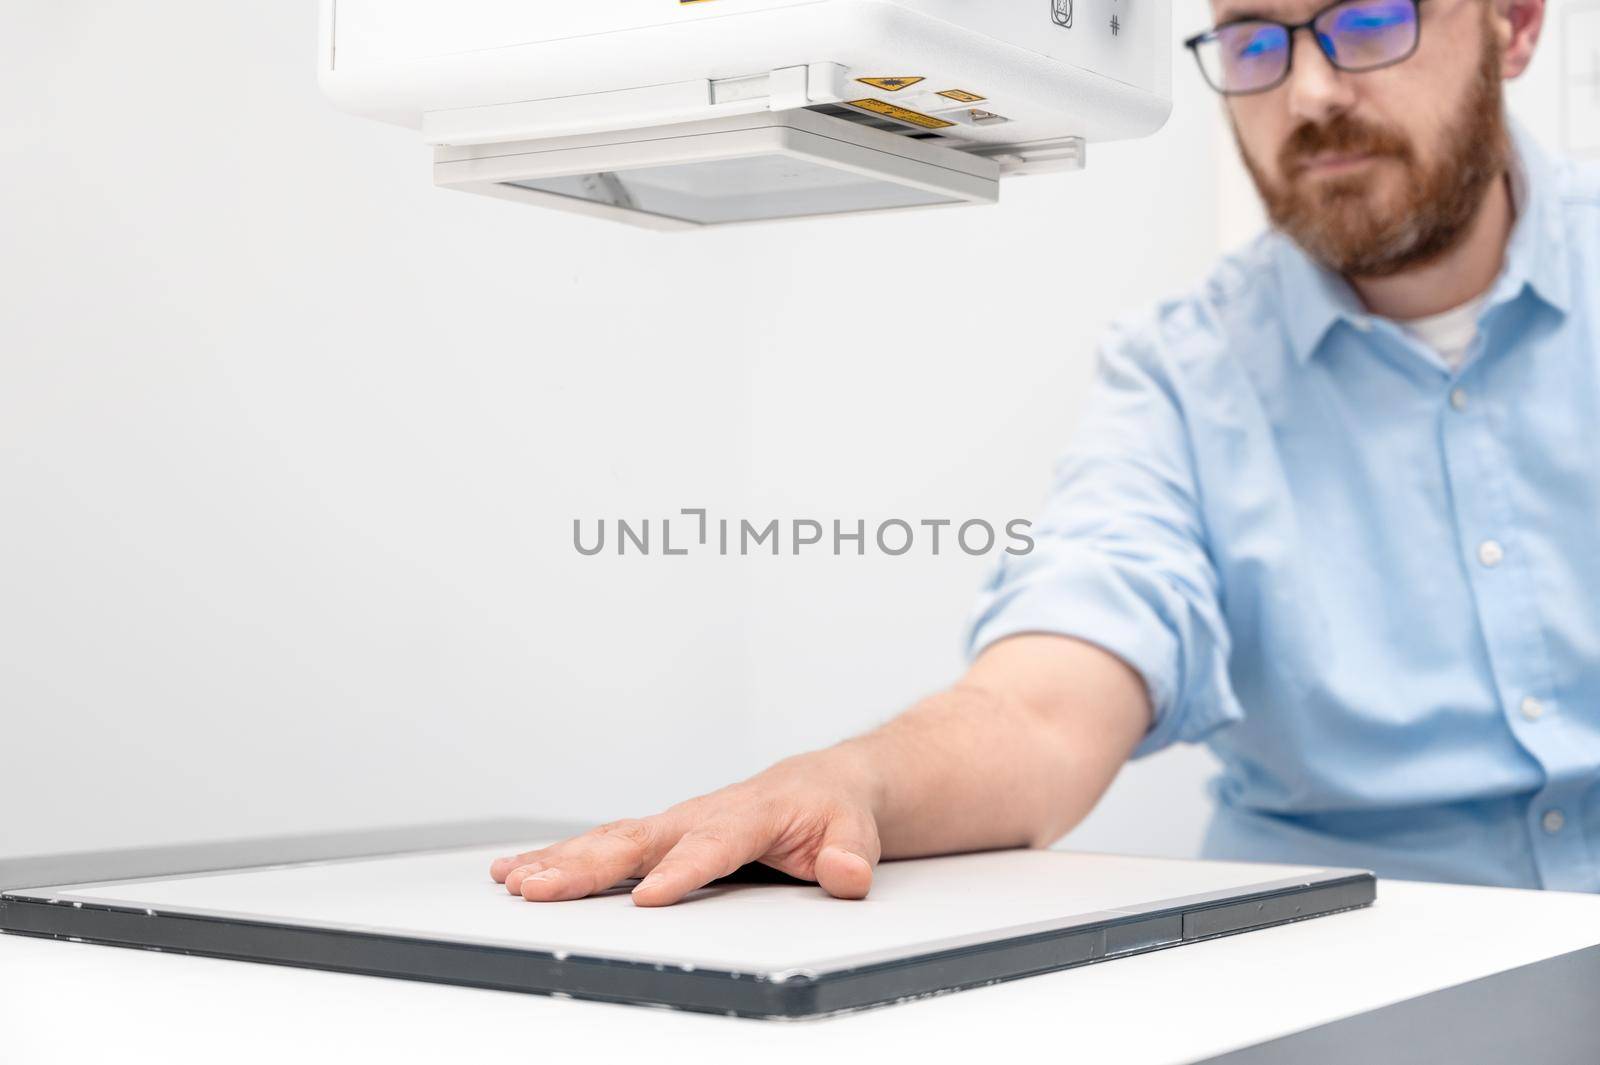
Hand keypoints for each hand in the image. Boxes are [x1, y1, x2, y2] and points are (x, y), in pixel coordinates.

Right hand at [488, 750, 882, 906]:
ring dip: (559, 862)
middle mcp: (701, 815)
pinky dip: (560, 858)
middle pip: (638, 842)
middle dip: (586, 867)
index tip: (648, 898)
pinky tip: (518, 872)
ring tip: (513, 880)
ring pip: (610, 842)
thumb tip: (846, 874)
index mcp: (749, 815)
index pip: (710, 847)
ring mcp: (675, 824)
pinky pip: (605, 846)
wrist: (824, 783)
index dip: (680, 872)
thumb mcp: (857, 833)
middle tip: (539, 887)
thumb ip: (850, 856)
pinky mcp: (660, 837)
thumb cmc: (832, 810)